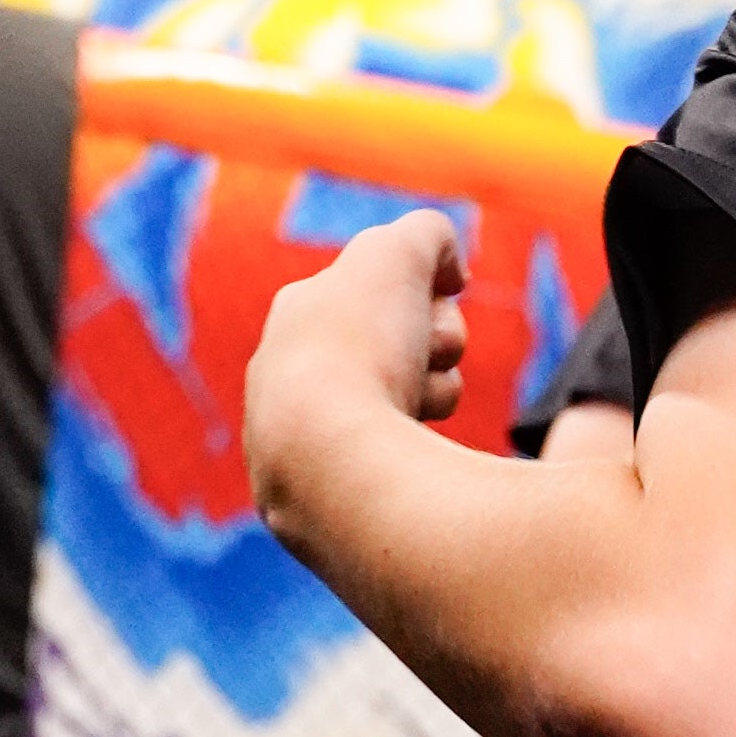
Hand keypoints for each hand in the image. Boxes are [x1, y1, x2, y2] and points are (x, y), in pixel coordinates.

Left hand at [247, 207, 466, 521]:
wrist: (327, 458)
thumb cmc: (359, 348)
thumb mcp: (398, 253)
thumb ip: (427, 235)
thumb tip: (445, 265)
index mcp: (298, 317)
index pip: (386, 289)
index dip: (427, 292)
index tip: (439, 296)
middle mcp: (290, 377)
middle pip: (402, 348)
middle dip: (435, 345)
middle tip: (428, 356)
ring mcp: (304, 440)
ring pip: (407, 405)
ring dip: (433, 395)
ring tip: (415, 409)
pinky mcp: (325, 501)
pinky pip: (394, 466)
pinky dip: (418, 455)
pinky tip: (404, 459)